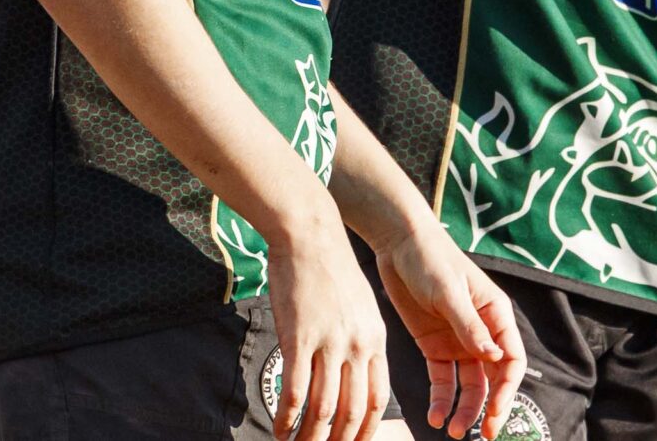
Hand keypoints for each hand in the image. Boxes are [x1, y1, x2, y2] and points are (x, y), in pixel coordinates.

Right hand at [266, 208, 393, 440]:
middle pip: (352, 411)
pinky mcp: (300, 336)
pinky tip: (280, 431)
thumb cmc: (330, 270)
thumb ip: (361, 343)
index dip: (363, 431)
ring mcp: (330, 342)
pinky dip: (288, 418)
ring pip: (324, 408)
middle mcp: (357, 345)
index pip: (376, 400)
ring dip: (311, 439)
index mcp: (375, 340)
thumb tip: (353, 379)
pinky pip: (296, 390)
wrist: (310, 235)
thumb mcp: (361, 308)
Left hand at [370, 221, 524, 438]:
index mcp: (496, 315)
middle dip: (490, 408)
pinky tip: (434, 416)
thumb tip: (494, 357)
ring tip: (452, 431)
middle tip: (483, 434)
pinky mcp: (434, 347)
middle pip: (493, 380)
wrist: (397, 244)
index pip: (512, 360)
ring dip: (464, 409)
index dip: (508, 389)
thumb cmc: (430, 258)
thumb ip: (469, 326)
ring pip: (469, 386)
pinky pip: (442, 380)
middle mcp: (482, 333)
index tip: (496, 411)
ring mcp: (458, 342)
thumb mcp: (449, 291)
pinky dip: (441, 400)